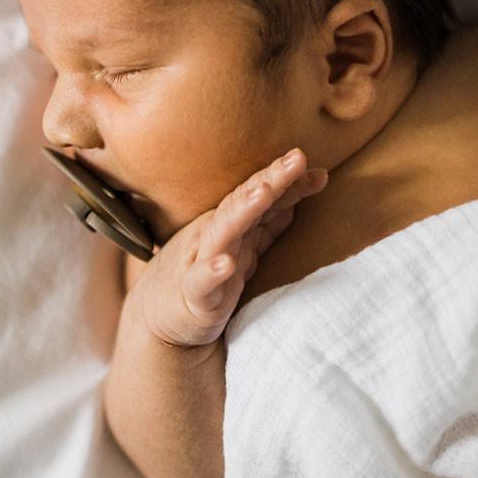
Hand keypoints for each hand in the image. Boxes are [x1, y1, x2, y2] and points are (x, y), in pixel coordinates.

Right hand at [131, 148, 327, 347]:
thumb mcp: (244, 248)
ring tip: (264, 193)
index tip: (320, 172)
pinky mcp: (193, 295)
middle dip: (270, 180)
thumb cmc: (205, 277)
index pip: (260, 195)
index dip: (288, 182)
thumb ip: (271, 223)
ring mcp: (200, 261)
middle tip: (296, 160)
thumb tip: (302, 195)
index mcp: (230, 223)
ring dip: (242, 211)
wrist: (157, 318)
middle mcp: (215, 235)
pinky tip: (226, 264)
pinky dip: (213, 271)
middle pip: (243, 202)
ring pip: (222, 232)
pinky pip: (201, 281)